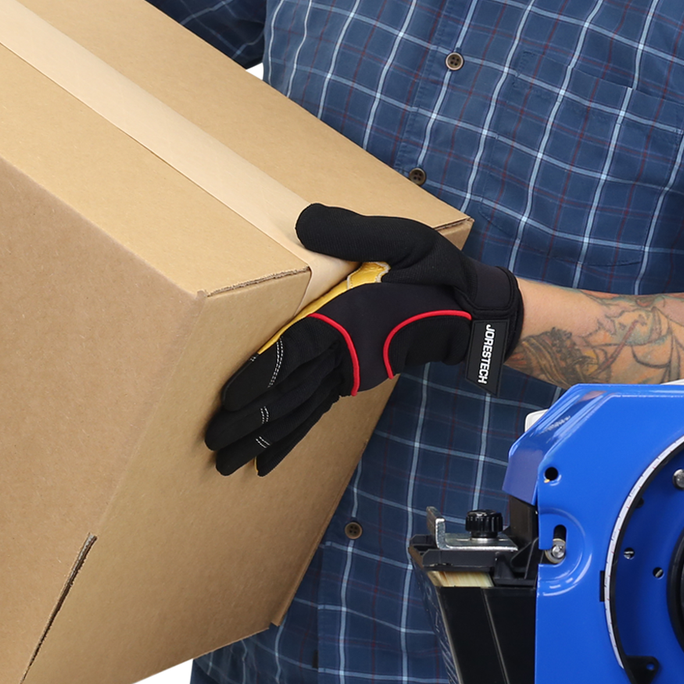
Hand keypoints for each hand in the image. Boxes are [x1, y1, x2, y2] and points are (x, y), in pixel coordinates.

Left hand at [204, 204, 521, 476]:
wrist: (471, 312)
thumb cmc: (434, 271)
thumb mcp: (400, 239)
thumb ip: (351, 231)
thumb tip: (304, 221)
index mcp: (351, 318)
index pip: (298, 350)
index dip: (264, 373)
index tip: (232, 396)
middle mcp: (346, 353)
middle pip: (290, 392)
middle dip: (251, 420)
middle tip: (213, 442)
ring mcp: (350, 370)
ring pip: (298, 410)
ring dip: (262, 438)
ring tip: (227, 461)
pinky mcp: (354, 378)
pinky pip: (315, 413)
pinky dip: (289, 439)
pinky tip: (266, 460)